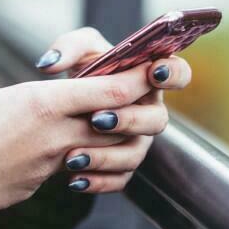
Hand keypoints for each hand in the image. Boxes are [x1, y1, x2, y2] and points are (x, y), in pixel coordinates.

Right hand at [0, 64, 152, 212]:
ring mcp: (48, 165)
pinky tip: (58, 153)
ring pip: (97, 150)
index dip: (137, 79)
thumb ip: (0, 90)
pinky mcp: (36, 186)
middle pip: (116, 123)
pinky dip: (72, 161)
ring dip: (104, 139)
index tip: (151, 69)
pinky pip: (68, 171)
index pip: (110, 91)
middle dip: (130, 110)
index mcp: (43, 102)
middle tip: (130, 97)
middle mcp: (55, 135)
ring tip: (92, 127)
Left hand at [35, 27, 192, 192]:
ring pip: (135, 154)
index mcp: (149, 78)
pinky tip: (73, 179)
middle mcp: (149, 111)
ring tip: (73, 156)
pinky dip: (97, 181)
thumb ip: (68, 47)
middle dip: (129, 120)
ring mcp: (138, 141)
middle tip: (97, 119)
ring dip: (106, 156)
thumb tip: (50, 64)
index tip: (152, 72)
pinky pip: (119, 179)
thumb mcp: (77, 51)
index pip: (178, 74)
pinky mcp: (123, 166)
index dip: (172, 74)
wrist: (65, 108)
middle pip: (157, 120)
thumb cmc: (82, 71)